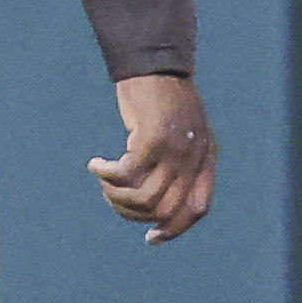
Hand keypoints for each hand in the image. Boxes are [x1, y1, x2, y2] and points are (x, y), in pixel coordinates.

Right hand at [95, 73, 216, 242]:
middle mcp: (194, 159)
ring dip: (116, 197)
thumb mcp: (182, 134)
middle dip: (133, 214)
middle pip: (165, 210)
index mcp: (205, 160)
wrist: (155, 65)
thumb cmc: (163, 100)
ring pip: (143, 199)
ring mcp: (175, 150)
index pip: (197, 209)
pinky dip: (106, 175)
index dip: (174, 229)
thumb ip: (178, 164)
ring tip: (104, 181)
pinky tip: (96, 164)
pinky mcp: (152, 139)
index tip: (149, 238)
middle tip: (112, 198)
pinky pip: (124, 175)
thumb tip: (154, 205)